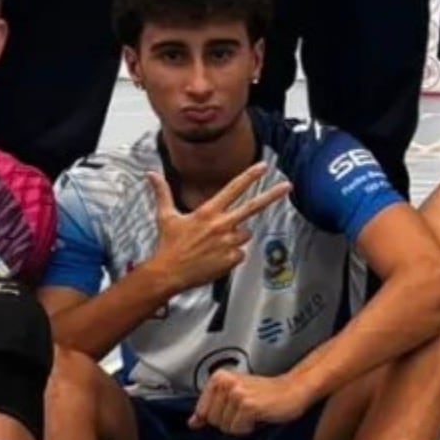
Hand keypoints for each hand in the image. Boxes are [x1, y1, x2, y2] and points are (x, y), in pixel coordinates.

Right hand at [143, 163, 293, 294]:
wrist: (168, 273)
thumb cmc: (168, 245)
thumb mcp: (166, 216)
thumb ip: (163, 193)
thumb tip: (151, 174)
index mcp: (208, 212)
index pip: (232, 189)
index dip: (249, 176)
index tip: (263, 166)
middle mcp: (222, 224)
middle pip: (253, 207)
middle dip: (272, 195)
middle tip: (288, 186)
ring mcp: (229, 242)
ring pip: (245, 234)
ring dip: (235, 237)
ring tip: (213, 245)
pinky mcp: (233, 258)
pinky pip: (240, 252)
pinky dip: (231, 254)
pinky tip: (215, 257)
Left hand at [191, 368, 309, 436]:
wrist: (295, 390)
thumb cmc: (267, 394)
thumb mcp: (235, 396)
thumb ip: (211, 408)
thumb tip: (192, 423)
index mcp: (218, 377)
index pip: (202, 412)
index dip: (220, 416)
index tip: (236, 410)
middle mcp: (225, 382)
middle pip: (212, 420)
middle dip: (230, 421)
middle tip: (248, 410)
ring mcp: (236, 393)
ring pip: (224, 427)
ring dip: (241, 425)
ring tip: (255, 412)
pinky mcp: (247, 404)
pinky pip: (237, 429)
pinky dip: (249, 428)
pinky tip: (261, 416)